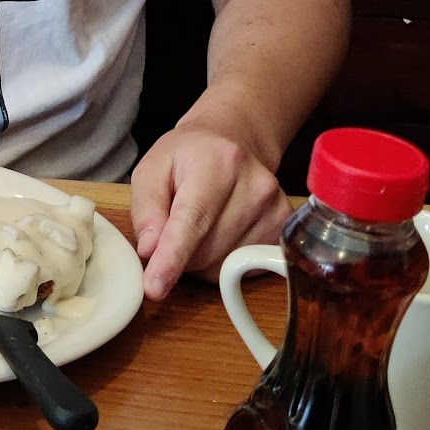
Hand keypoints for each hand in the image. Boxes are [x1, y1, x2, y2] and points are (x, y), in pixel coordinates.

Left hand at [129, 120, 289, 301]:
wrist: (234, 142)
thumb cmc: (189, 157)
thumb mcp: (152, 169)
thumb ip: (146, 209)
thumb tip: (149, 251)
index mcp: (217, 163)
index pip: (193, 220)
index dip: (172, 257)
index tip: (155, 288)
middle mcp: (254, 187)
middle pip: (205, 251)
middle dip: (180, 255)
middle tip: (174, 227)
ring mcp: (275, 210)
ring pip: (223, 267)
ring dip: (201, 260)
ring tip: (201, 225)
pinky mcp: (283, 230)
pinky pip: (243, 270)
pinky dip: (222, 263)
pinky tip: (220, 233)